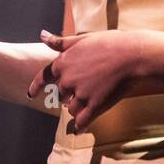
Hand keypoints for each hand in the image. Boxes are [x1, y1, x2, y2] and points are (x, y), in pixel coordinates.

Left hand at [26, 28, 163, 129]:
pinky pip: (82, 121)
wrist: (132, 55)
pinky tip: (80, 129)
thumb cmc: (110, 43)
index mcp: (62, 63)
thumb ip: (60, 42)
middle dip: (68, 94)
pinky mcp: (94, 106)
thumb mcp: (82, 39)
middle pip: (60, 95)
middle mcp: (67, 80)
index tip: (31, 94)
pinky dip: (80, 126)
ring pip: (71, 109)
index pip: (43, 77)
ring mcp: (80, 94)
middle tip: (84, 88)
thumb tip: (41, 35)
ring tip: (89, 104)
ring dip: (77, 109)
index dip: (36, 87)